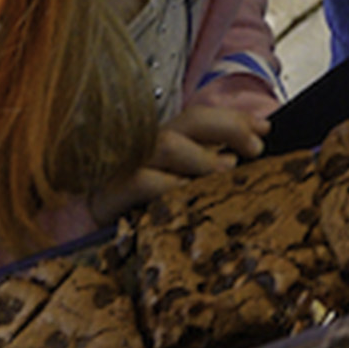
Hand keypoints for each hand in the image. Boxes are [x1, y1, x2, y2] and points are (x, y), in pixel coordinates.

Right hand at [90, 103, 269, 220]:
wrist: (81, 231)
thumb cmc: (137, 208)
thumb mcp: (177, 184)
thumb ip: (205, 168)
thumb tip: (248, 158)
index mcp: (165, 139)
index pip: (203, 116)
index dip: (236, 118)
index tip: (267, 127)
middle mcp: (147, 144)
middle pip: (190, 120)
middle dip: (228, 126)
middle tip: (256, 147)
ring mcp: (127, 165)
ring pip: (166, 143)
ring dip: (201, 155)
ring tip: (227, 168)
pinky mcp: (112, 191)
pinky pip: (142, 180)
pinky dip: (169, 185)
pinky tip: (187, 193)